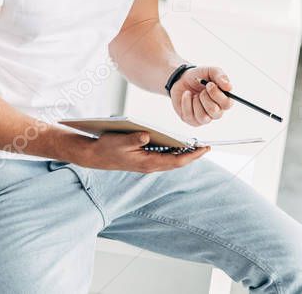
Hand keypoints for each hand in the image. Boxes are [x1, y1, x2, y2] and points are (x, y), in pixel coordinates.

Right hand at [68, 131, 208, 172]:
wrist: (95, 156)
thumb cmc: (107, 148)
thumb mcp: (120, 140)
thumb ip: (135, 138)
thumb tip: (148, 135)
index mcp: (147, 162)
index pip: (176, 161)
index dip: (192, 156)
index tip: (205, 149)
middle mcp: (150, 165)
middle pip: (177, 162)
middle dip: (192, 155)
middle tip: (207, 146)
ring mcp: (147, 163)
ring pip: (171, 160)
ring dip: (184, 154)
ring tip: (197, 145)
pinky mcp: (144, 159)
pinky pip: (164, 157)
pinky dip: (174, 152)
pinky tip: (179, 144)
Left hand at [170, 66, 232, 125]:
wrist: (181, 79)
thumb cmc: (199, 76)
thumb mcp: (210, 71)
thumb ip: (220, 76)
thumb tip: (229, 86)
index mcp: (224, 99)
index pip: (227, 104)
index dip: (217, 95)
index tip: (209, 84)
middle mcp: (216, 111)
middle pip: (216, 113)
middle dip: (206, 98)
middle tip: (201, 90)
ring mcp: (205, 117)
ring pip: (204, 117)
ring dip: (197, 102)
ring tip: (195, 94)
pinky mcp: (192, 120)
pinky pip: (190, 116)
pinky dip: (186, 102)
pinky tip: (186, 95)